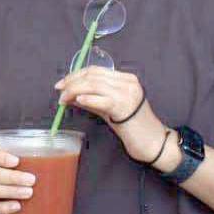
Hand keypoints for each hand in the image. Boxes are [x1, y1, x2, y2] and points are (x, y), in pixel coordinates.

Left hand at [56, 66, 170, 164]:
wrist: (154, 143)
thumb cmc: (133, 127)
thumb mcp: (110, 109)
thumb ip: (93, 99)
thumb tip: (71, 95)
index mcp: (126, 79)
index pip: (95, 70)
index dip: (75, 75)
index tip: (62, 84)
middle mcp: (128, 82)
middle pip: (93, 76)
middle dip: (71, 82)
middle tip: (59, 92)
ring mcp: (127, 94)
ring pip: (94, 85)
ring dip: (74, 91)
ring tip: (64, 100)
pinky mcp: (125, 107)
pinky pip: (101, 99)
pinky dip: (87, 99)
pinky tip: (77, 102)